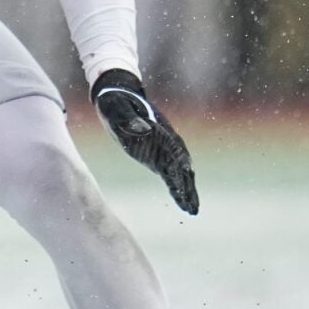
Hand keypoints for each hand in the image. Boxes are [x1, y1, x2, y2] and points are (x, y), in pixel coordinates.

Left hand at [93, 68, 198, 214]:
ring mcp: (163, 151)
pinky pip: (169, 175)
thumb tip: (143, 128)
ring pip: (179, 174)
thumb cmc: (115, 101)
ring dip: (186, 191)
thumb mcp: (116, 108)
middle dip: (188, 186)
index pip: (175, 149)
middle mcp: (167, 142)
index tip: (187, 176)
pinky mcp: (156, 158)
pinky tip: (182, 203)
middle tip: (193, 206)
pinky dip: (176, 189)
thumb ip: (128, 117)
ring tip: (192, 211)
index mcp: (160, 130)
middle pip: (182, 166)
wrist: (116, 98)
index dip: (181, 163)